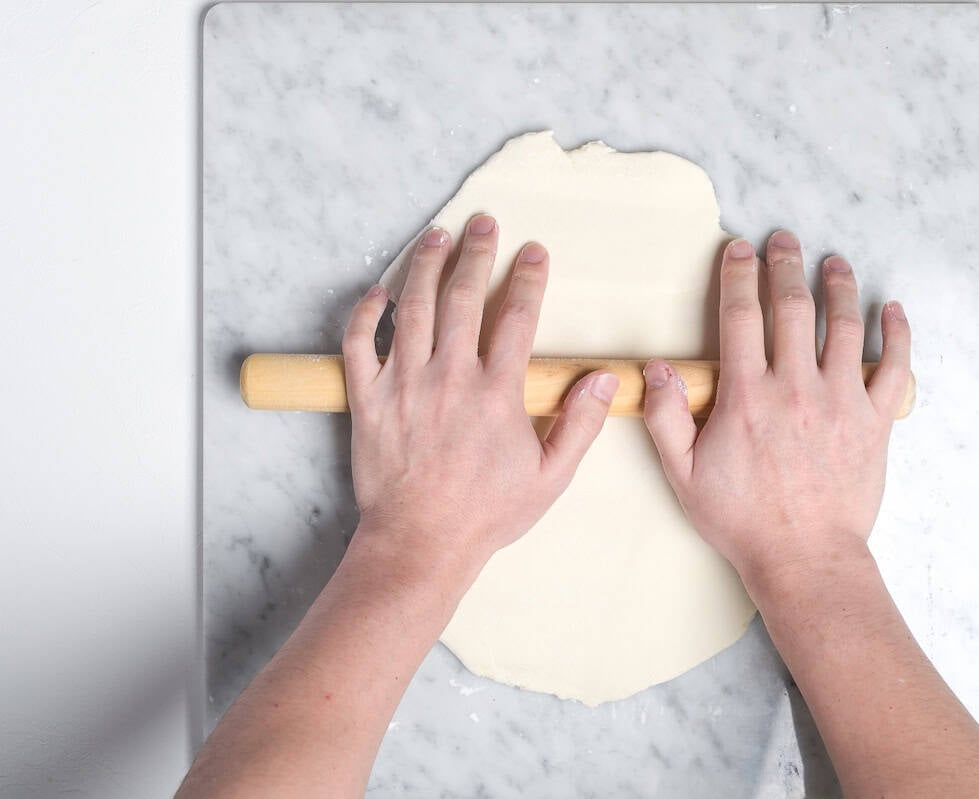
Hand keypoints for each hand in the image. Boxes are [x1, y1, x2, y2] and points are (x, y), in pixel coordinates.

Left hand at [341, 214, 617, 579]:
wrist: (420, 542)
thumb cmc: (486, 513)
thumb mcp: (551, 476)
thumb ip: (579, 424)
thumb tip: (603, 380)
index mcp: (497, 392)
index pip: (518, 318)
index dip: (529, 278)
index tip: (534, 252)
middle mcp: (450, 377)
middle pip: (465, 297)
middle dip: (477, 253)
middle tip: (483, 223)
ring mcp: (404, 384)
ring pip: (414, 308)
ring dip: (427, 266)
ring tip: (437, 236)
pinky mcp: (368, 399)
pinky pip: (360, 343)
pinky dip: (368, 312)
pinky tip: (381, 292)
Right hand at [642, 231, 910, 589]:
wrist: (805, 557)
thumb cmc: (743, 520)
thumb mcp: (684, 475)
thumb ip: (667, 418)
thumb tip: (656, 368)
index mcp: (747, 396)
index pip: (740, 317)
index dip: (737, 276)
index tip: (738, 250)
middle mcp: (796, 387)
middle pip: (792, 307)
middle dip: (785, 265)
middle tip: (783, 239)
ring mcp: (841, 401)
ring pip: (843, 326)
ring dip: (838, 286)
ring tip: (833, 262)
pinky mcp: (875, 421)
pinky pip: (894, 367)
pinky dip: (896, 334)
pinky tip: (893, 310)